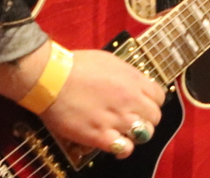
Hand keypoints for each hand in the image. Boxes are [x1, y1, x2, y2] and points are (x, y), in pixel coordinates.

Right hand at [38, 49, 164, 158]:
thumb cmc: (74, 65)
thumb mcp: (108, 60)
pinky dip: (123, 148)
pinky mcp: (101, 136)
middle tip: (132, 118)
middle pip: (155, 117)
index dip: (151, 101)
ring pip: (144, 134)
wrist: (50, 77)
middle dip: (146, 118)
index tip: (142, 103)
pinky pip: (125, 148)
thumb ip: (126, 74)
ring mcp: (117, 119)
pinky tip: (115, 143)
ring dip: (136, 133)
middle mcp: (130, 100)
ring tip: (123, 130)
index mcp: (133, 80)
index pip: (159, 96)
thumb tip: (134, 83)